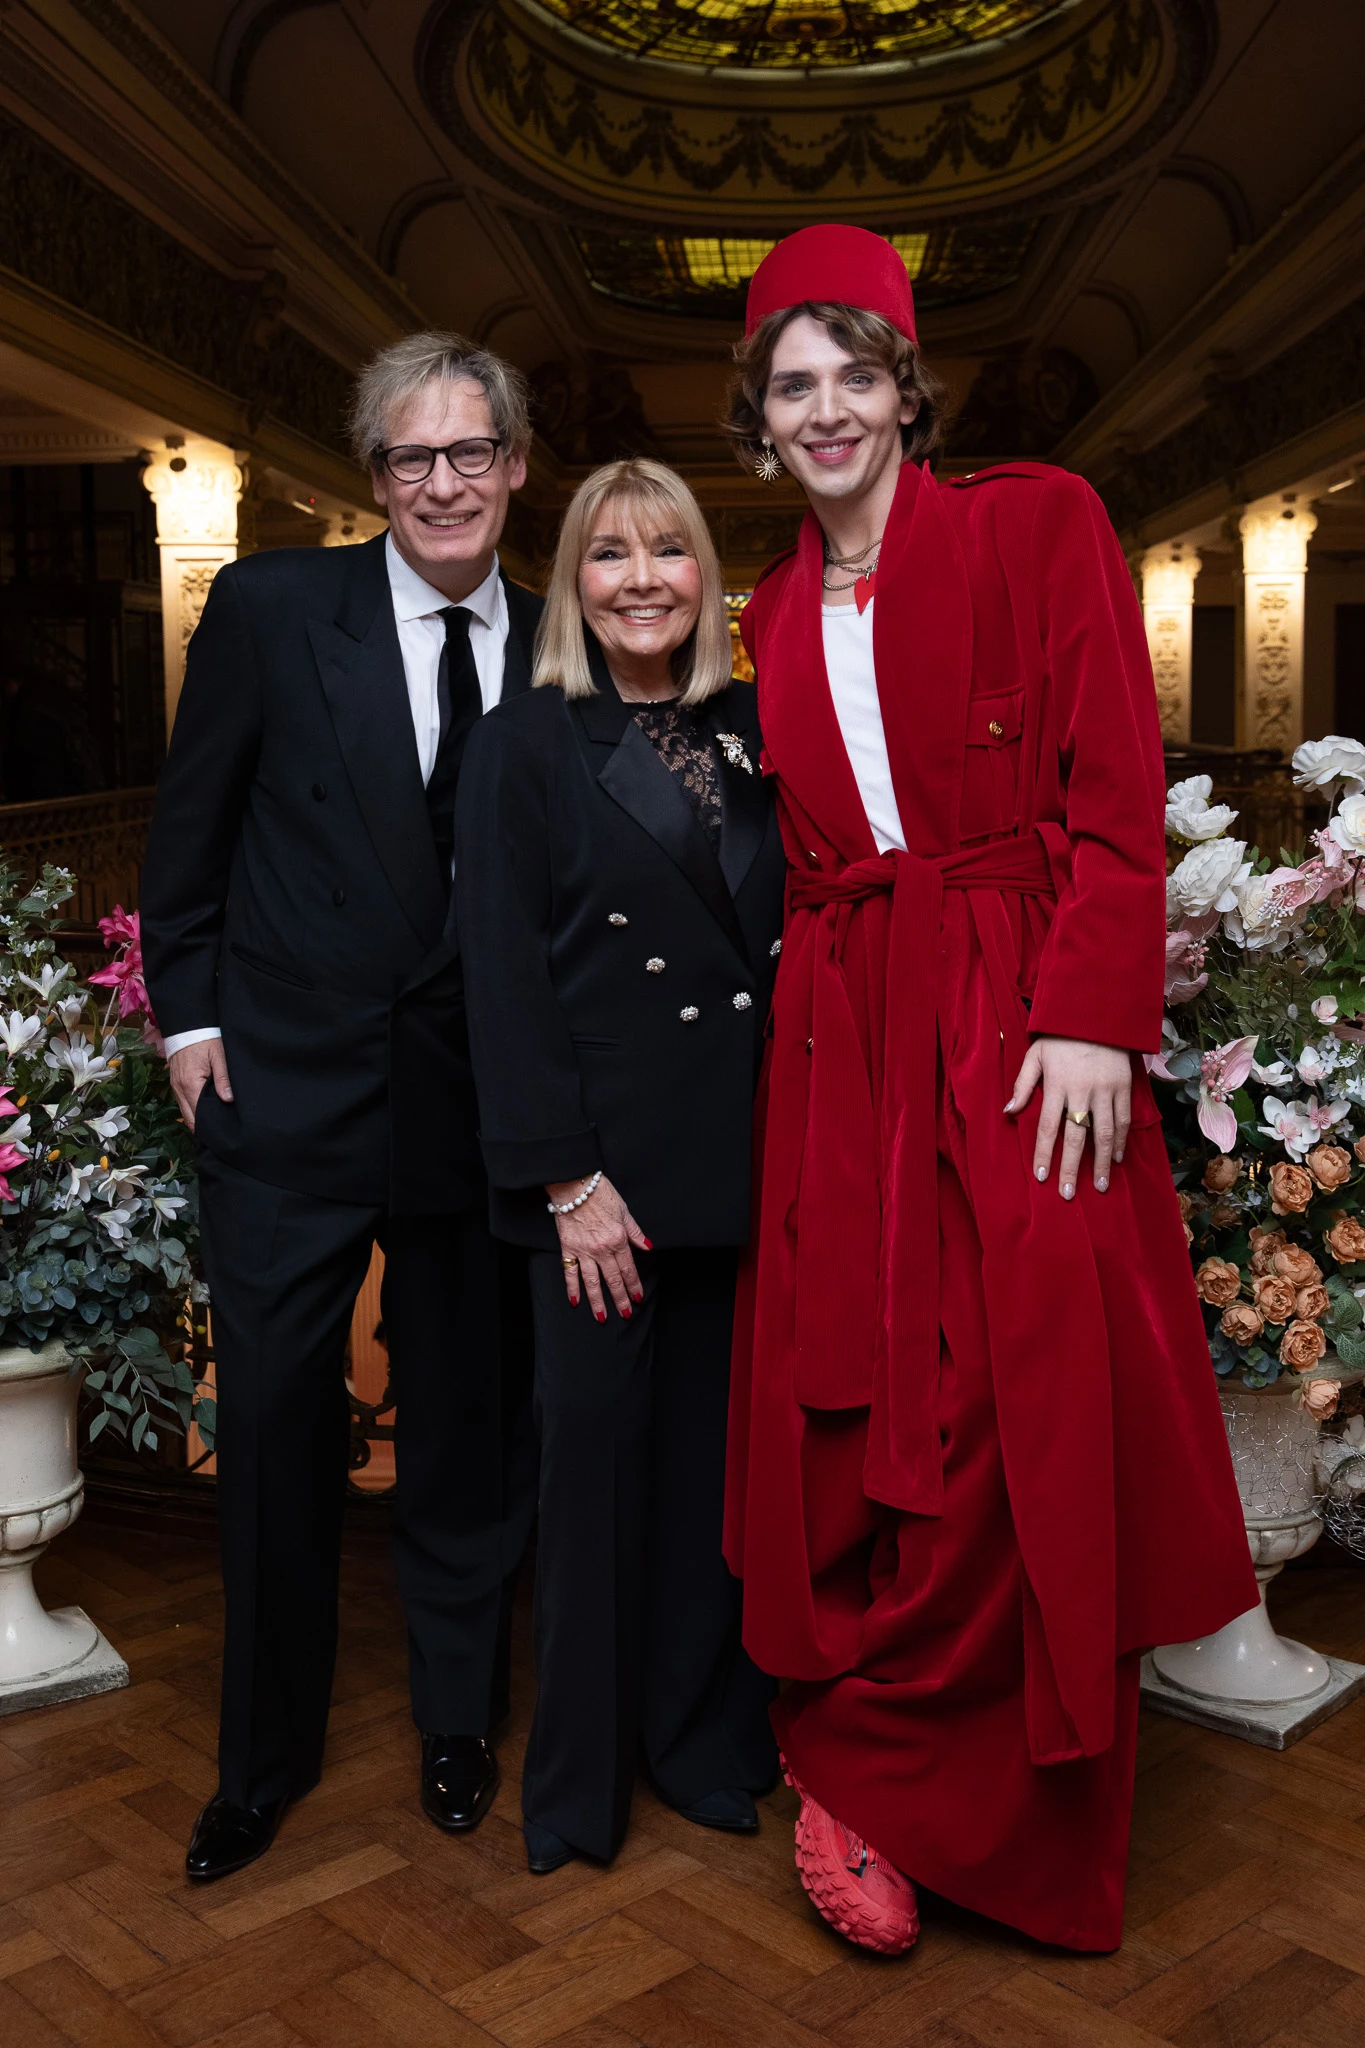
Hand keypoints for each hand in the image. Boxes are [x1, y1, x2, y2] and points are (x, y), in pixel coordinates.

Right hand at [168, 1040, 232, 1131]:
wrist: (187, 1025)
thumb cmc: (205, 1039)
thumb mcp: (219, 1056)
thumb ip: (223, 1078)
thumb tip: (228, 1100)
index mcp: (190, 1084)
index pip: (197, 1115)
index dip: (208, 1127)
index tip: (221, 1134)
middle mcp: (179, 1089)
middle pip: (190, 1118)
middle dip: (203, 1128)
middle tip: (220, 1135)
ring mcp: (175, 1086)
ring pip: (185, 1112)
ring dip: (197, 1120)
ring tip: (214, 1126)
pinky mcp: (176, 1083)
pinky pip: (183, 1103)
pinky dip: (193, 1110)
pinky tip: (206, 1113)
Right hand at [547, 1174, 650, 1320]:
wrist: (575, 1185)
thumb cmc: (601, 1194)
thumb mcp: (625, 1211)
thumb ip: (635, 1232)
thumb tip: (648, 1247)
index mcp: (618, 1240)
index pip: (628, 1269)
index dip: (634, 1285)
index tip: (638, 1298)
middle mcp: (602, 1249)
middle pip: (613, 1280)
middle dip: (620, 1299)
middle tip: (625, 1314)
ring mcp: (583, 1251)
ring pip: (592, 1282)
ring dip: (598, 1301)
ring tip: (602, 1317)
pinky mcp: (568, 1248)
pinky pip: (570, 1272)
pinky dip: (572, 1288)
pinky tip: (575, 1302)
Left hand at [1005, 1036, 1131, 1199]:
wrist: (1097, 1015)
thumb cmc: (1060, 1038)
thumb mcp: (1035, 1055)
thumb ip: (1022, 1084)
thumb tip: (1009, 1112)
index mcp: (1056, 1085)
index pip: (1047, 1126)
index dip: (1044, 1153)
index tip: (1041, 1176)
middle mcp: (1081, 1091)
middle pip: (1076, 1136)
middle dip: (1072, 1167)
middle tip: (1069, 1193)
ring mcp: (1105, 1090)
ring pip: (1104, 1132)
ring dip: (1102, 1162)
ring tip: (1101, 1185)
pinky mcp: (1124, 1087)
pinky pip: (1123, 1119)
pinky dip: (1121, 1140)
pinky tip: (1117, 1158)